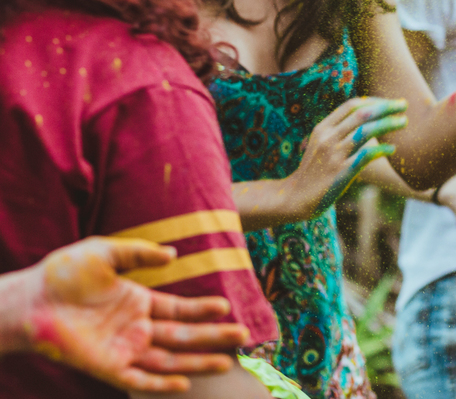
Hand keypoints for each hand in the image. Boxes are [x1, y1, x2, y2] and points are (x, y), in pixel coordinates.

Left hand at [17, 237, 248, 392]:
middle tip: (243, 336)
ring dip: (197, 362)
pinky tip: (183, 383)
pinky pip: (138, 379)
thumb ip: (140, 253)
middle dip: (213, 337)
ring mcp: (123, 349)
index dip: (203, 309)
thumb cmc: (64, 274)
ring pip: (168, 359)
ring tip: (226, 361)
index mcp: (138, 303)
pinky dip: (160, 384)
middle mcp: (136, 328)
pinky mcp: (107, 367)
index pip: (179, 309)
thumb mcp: (107, 252)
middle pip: (183, 336)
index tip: (227, 306)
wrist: (30, 298)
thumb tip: (174, 256)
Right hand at [287, 97, 405, 219]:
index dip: (374, 101)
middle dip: (385, 107)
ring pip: (366, 131)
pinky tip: (393, 149)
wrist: (297, 198)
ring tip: (404, 122)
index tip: (390, 102)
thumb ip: (339, 131)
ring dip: (388, 124)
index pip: (351, 105)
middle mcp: (327, 137)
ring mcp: (334, 154)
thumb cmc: (315, 170)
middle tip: (403, 105)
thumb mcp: (322, 145)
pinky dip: (382, 149)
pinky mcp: (341, 172)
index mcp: (323, 128)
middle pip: (361, 114)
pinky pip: (366, 155)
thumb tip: (366, 118)